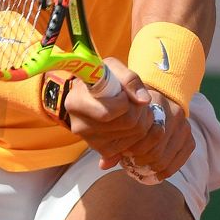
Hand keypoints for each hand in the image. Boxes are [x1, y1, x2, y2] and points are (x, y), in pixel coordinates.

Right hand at [63, 59, 194, 179]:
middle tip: (134, 100)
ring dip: (142, 120)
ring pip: (134, 135)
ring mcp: (91, 141)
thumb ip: (129, 79)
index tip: (122, 92)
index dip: (125, 100)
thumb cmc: (101, 79)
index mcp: (76, 103)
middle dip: (139, 109)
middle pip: (127, 123)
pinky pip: (132, 146)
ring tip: (133, 108)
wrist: (92, 96)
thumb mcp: (112, 69)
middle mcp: (80, 126)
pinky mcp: (103, 151)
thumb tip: (144, 100)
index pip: (108, 113)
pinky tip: (130, 123)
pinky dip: (138, 133)